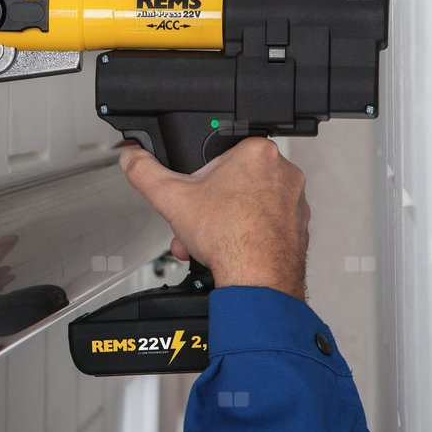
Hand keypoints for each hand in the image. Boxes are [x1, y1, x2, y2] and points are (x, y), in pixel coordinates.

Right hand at [119, 138, 310, 298]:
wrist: (258, 280)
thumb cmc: (229, 237)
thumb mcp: (171, 198)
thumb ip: (146, 172)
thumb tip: (132, 158)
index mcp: (257, 152)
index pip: (219, 157)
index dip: (199, 179)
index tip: (194, 196)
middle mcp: (283, 172)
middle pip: (233, 184)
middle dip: (208, 207)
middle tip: (197, 223)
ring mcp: (295, 201)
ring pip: (249, 206)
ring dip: (224, 223)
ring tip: (208, 242)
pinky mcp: (298, 227)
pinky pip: (265, 225)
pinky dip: (247, 235)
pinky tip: (230, 250)